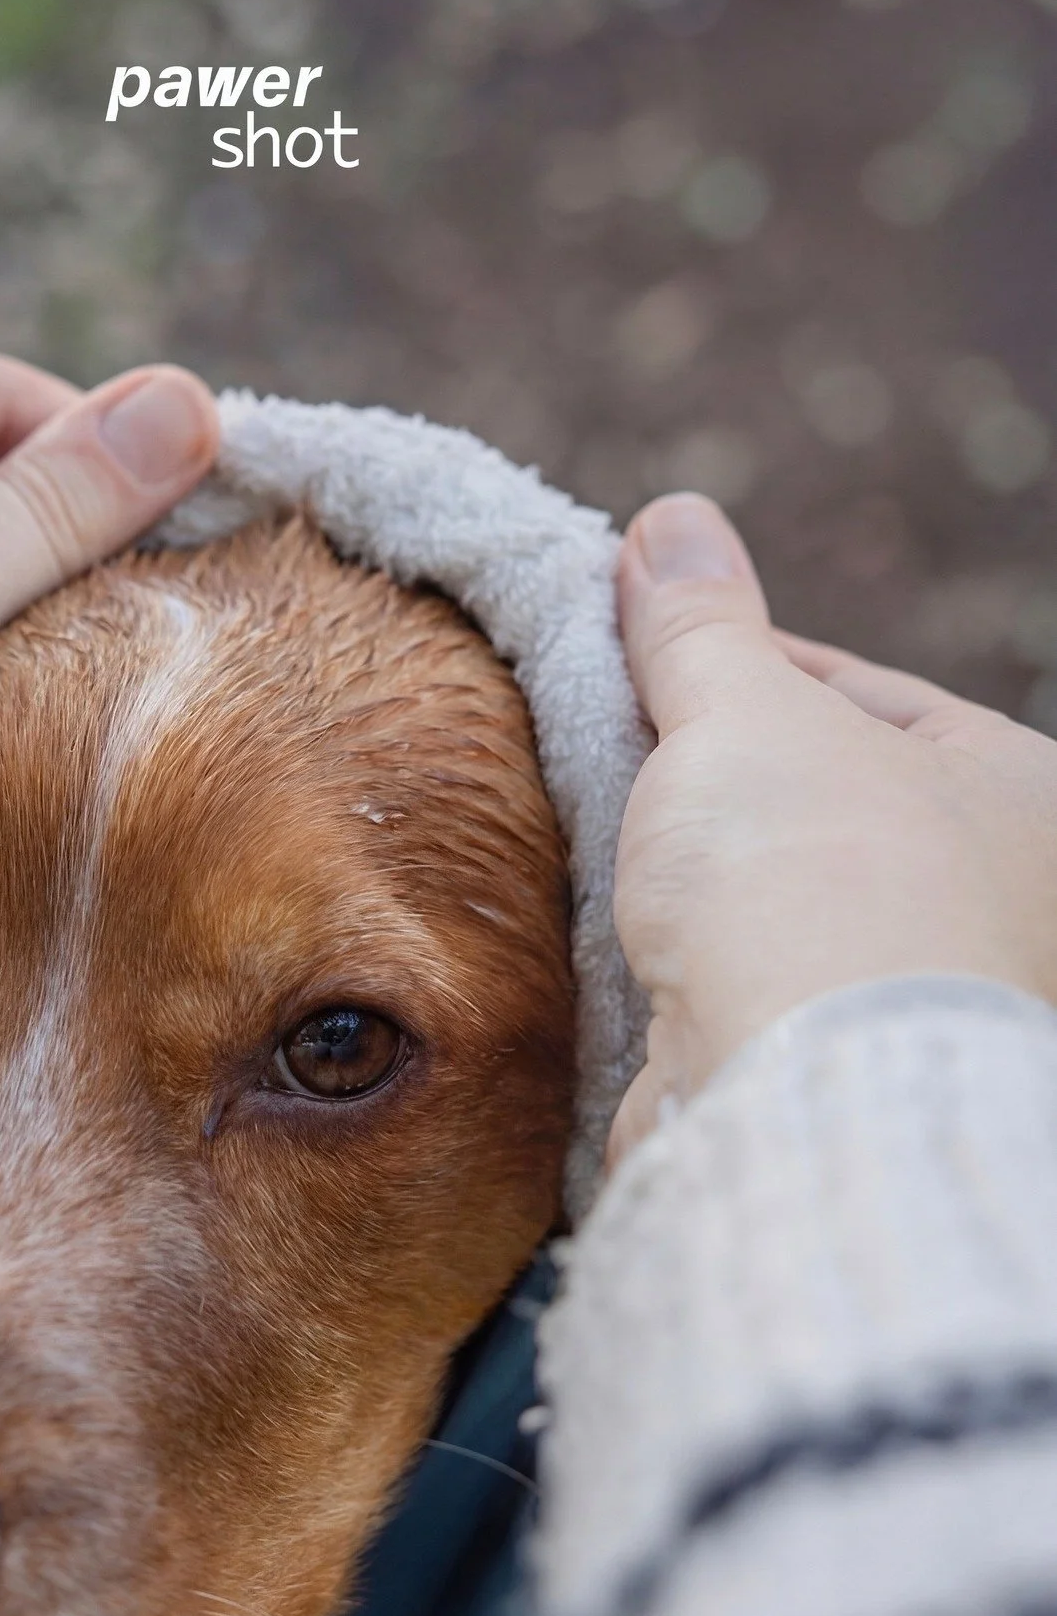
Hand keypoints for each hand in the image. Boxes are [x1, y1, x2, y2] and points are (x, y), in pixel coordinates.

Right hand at [609, 491, 1056, 1160]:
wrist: (796, 1093)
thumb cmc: (812, 879)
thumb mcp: (745, 708)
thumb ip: (701, 623)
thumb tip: (672, 521)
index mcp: (1016, 795)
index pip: (862, 694)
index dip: (738, 659)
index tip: (636, 645)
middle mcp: (988, 900)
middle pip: (815, 798)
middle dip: (705, 768)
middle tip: (603, 729)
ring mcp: (903, 995)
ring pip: (770, 896)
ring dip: (683, 866)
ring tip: (600, 826)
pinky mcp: (820, 1070)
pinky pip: (740, 984)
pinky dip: (677, 954)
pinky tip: (613, 925)